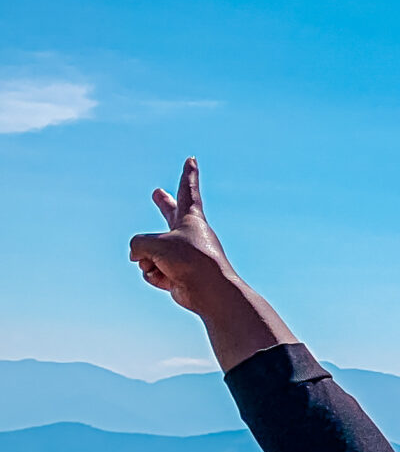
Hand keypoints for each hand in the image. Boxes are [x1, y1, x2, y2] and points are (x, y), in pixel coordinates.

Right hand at [129, 158, 294, 369]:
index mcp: (192, 219)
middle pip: (170, 215)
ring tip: (163, 266)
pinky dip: (154, 276)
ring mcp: (183, 254)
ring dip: (147, 261)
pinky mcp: (177, 273)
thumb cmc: (188, 260)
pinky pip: (153, 271)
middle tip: (158, 193)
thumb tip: (138, 258)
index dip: (188, 174)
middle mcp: (188, 234)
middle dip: (163, 205)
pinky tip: (167, 280)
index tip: (192, 159)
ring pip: (148, 252)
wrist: (210, 292)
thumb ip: (137, 243)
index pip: (189, 190)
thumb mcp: (153, 243)